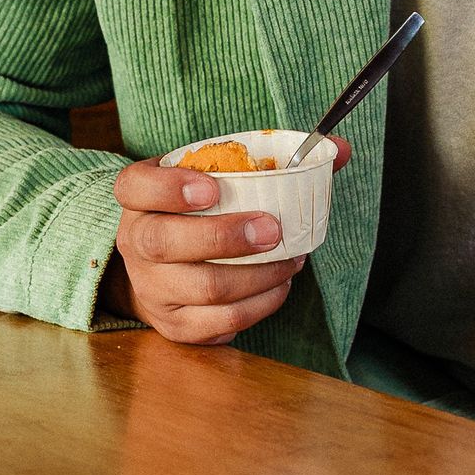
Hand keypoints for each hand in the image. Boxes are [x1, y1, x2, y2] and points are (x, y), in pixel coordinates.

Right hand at [101, 139, 350, 347]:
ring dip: (257, 275)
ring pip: (202, 287)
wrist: (163, 268)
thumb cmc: (198, 212)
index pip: (135, 187)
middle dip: (224, 237)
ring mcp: (152, 288)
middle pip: (164, 243)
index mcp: (138, 198)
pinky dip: (260, 305)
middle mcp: (134, 243)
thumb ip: (276, 159)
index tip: (212, 187)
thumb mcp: (216, 174)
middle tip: (273, 229)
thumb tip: (340, 150)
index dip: (169, 188)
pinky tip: (281, 284)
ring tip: (291, 258)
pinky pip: (220, 322)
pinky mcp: (176, 324)